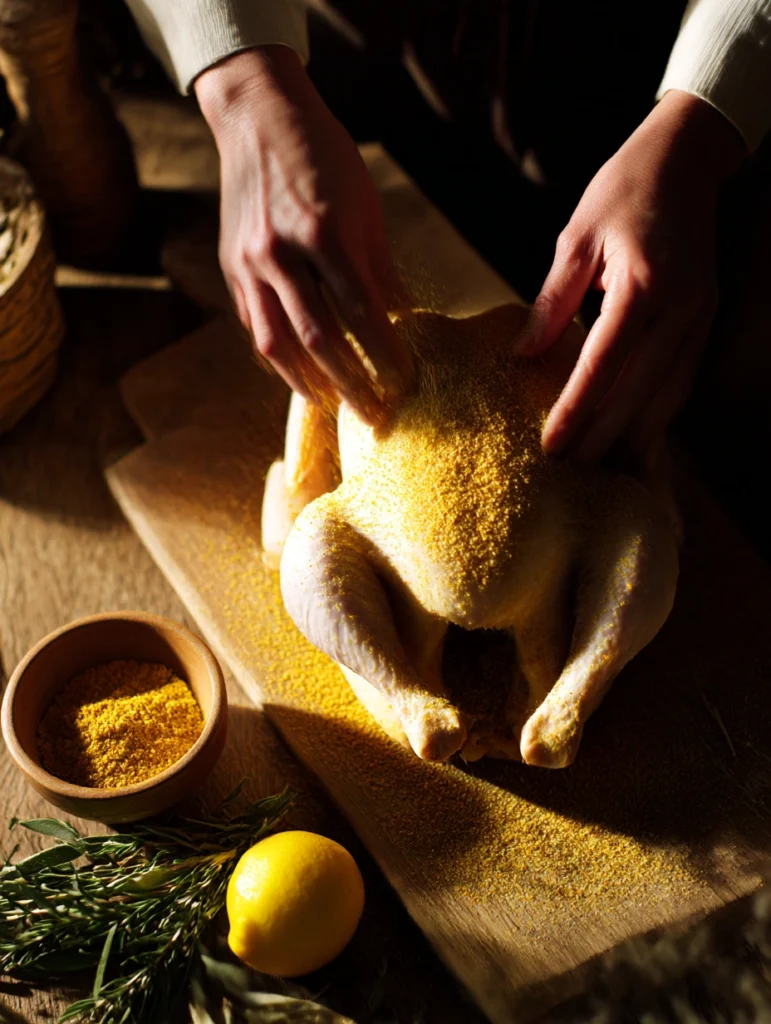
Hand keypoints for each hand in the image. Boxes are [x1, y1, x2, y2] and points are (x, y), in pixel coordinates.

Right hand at [196, 47, 411, 423]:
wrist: (257, 118)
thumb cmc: (324, 158)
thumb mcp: (364, 206)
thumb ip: (381, 269)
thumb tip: (407, 322)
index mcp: (323, 232)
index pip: (361, 314)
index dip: (385, 356)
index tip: (405, 384)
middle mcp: (281, 253)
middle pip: (319, 340)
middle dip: (351, 384)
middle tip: (375, 415)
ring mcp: (249, 264)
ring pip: (278, 343)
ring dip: (308, 383)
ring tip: (334, 405)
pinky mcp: (231, 270)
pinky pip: (255, 327)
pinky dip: (279, 358)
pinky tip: (299, 375)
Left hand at [519, 90, 743, 463]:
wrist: (686, 161)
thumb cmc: (623, 192)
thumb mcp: (576, 239)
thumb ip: (552, 301)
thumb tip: (524, 356)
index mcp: (643, 284)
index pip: (604, 363)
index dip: (576, 410)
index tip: (551, 446)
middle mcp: (680, 308)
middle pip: (639, 391)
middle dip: (603, 437)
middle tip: (569, 473)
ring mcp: (700, 318)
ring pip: (667, 395)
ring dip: (634, 437)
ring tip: (601, 471)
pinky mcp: (705, 322)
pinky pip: (680, 382)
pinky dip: (657, 415)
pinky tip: (635, 439)